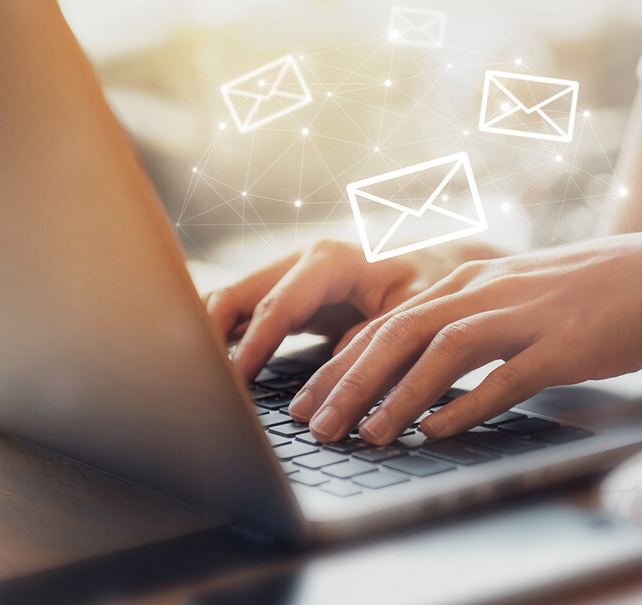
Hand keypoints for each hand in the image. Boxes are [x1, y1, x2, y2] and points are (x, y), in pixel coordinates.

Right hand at [203, 239, 504, 381]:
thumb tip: (338, 379)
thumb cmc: (433, 283)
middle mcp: (302, 261)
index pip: (277, 305)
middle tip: (200, 381)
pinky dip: (227, 338)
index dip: (253, 346)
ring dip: (212, 337)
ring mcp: (291, 276)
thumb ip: (377, 338)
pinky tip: (217, 372)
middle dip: (211, 336)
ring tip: (199, 380)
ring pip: (233, 301)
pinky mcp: (290, 295)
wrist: (442, 263)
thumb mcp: (416, 310)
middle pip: (237, 295)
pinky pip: (245, 313)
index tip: (234, 381)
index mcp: (331, 259)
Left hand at [290, 233, 641, 443]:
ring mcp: (522, 316)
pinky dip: (465, 405)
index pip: (386, 321)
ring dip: (398, 395)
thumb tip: (412, 374)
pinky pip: (504, 377)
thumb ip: (461, 324)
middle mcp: (483, 291)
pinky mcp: (559, 345)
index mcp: (465, 280)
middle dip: (350, 381)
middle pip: (399, 333)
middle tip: (316, 424)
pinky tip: (436, 430)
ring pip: (443, 351)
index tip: (306, 401)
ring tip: (367, 434)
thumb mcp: (508, 296)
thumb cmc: (577, 295)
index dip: (340, 363)